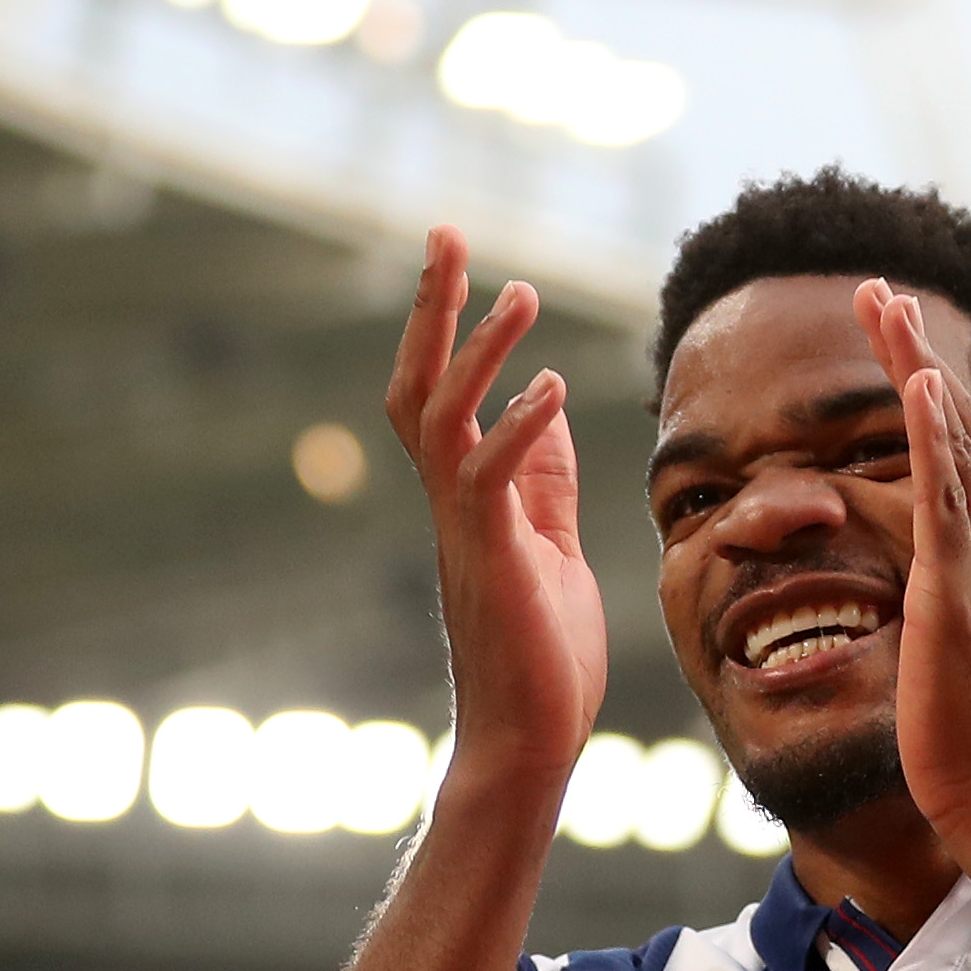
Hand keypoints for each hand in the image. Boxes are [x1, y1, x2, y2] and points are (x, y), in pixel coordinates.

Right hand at [386, 226, 609, 782]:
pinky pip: (491, 478)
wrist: (529, 740)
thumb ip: (544, 477)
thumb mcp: (551, 544)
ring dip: (479, 351)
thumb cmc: (542, 655)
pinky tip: (551, 387)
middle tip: (445, 231)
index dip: (446, 325)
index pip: (440, 394)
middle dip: (432, 307)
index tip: (462, 259)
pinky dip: (518, 427)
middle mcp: (451, 503)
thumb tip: (544, 405)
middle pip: (418, 385)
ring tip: (520, 292)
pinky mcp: (493, 557)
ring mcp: (465, 529)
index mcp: (467, 497)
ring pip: (443, 419)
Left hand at [858, 280, 970, 848]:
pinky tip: (916, 379)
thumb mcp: (958, 657)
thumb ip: (949, 614)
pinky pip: (945, 495)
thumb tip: (931, 603)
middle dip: (914, 352)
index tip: (897, 341)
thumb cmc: (969, 744)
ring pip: (949, 441)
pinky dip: (934, 432)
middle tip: (878, 291)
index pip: (959, 455)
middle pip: (955, 426)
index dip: (930, 392)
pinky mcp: (957, 590)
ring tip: (882, 304)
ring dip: (915, 364)